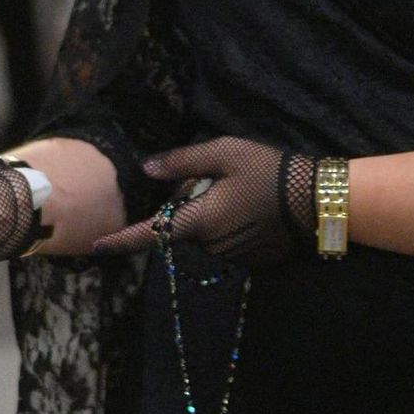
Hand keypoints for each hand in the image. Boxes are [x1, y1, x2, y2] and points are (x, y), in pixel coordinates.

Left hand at [92, 137, 314, 264]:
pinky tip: (248, 206)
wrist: (318, 199)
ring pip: (203, 232)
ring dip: (207, 214)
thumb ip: (182, 162)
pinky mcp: (250, 260)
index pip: (151, 233)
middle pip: (180, 226)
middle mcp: (211, 245)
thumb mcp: (224, 153)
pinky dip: (226, 224)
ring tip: (237, 191)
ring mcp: (232, 256)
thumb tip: (146, 168)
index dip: (120, 240)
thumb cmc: (268, 171)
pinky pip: (224, 241)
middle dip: (185, 204)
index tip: (95, 246)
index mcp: (199, 220)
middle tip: (214, 179)